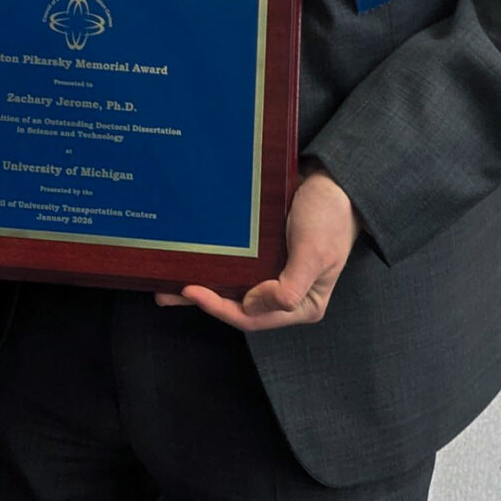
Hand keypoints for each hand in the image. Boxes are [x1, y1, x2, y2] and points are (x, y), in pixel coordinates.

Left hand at [163, 167, 359, 331]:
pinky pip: (234, 266)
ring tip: (166, 281)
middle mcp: (286, 296)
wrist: (334, 182)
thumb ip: (289, 288)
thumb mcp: (314, 254)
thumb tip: (252, 305)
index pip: (255, 318)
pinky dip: (213, 264)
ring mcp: (273, 276)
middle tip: (166, 292)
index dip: (221, 309)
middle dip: (204, 301)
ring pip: (231, 288)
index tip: (193, 291)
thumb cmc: (330, 218)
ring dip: (202, 284)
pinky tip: (190, 259)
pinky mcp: (263, 256)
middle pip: (238, 307)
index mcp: (303, 305)